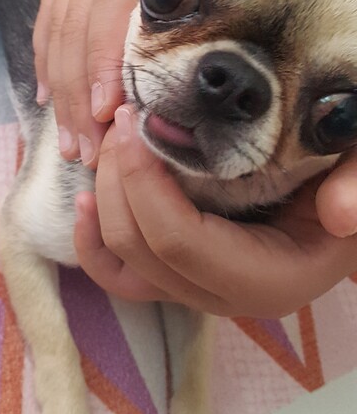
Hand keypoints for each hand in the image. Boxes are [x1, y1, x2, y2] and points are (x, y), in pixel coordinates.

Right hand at [33, 0, 291, 167]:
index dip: (105, 56)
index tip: (109, 111)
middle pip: (76, 24)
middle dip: (78, 94)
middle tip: (89, 157)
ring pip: (56, 22)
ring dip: (58, 85)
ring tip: (68, 144)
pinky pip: (50, 6)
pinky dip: (44, 54)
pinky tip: (48, 93)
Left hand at [74, 105, 355, 317]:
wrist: (347, 198)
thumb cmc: (350, 177)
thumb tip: (340, 214)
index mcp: (273, 279)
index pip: (182, 243)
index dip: (145, 185)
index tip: (137, 121)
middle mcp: (229, 298)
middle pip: (143, 251)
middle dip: (118, 180)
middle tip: (123, 116)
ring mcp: (201, 293)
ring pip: (125, 263)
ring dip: (103, 198)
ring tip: (111, 137)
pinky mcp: (181, 279)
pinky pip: (122, 276)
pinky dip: (93, 241)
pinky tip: (82, 198)